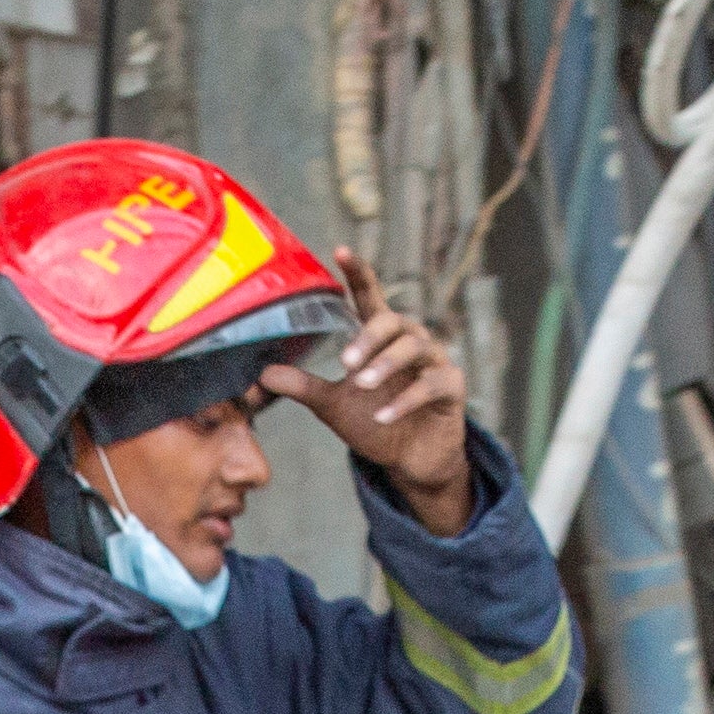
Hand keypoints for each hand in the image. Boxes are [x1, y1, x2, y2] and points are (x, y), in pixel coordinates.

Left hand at [264, 281, 475, 523]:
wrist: (411, 461)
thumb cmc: (376, 423)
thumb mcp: (333, 405)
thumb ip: (304, 387)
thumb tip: (262, 375)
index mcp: (382, 337)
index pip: (369, 297)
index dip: (358, 273)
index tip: (340, 251)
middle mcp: (410, 340)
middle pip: (392, 321)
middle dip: (368, 338)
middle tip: (345, 361)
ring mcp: (434, 361)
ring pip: (414, 348)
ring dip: (385, 365)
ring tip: (363, 385)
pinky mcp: (452, 387)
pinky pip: (431, 384)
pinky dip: (406, 400)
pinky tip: (384, 416)